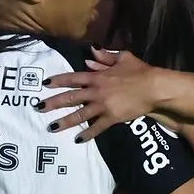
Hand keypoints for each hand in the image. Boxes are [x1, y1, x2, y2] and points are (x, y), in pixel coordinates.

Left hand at [40, 48, 163, 140]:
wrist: (154, 88)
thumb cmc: (141, 71)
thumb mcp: (123, 58)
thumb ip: (105, 57)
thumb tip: (91, 53)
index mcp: (98, 76)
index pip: (73, 78)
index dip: (58, 80)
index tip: (45, 84)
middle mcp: (96, 91)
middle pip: (70, 97)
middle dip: (53, 103)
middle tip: (38, 108)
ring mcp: (103, 106)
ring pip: (80, 114)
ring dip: (65, 121)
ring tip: (52, 127)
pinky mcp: (112, 118)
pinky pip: (97, 128)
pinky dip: (87, 134)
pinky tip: (78, 140)